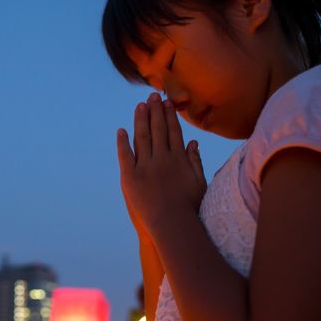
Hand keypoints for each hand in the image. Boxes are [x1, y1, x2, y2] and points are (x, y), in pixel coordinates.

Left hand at [116, 92, 206, 235]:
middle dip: (155, 111)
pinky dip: (123, 142)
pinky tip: (121, 130)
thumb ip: (195, 160)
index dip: (170, 115)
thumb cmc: (189, 206)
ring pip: (141, 137)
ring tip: (140, 106)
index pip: (173, 131)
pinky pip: (125, 155)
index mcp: (178, 159)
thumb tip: (193, 141)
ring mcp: (145, 167)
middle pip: (157, 129)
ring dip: (140, 120)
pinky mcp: (130, 177)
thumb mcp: (198, 182)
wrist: (173, 224)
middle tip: (153, 96)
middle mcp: (161, 159)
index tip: (167, 103)